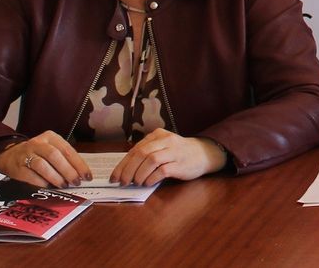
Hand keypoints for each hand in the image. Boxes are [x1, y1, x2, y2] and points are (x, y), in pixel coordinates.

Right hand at [0, 131, 91, 187]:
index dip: (79, 164)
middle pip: (55, 156)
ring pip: (43, 165)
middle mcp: (37, 143)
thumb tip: (81, 175)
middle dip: (68, 171)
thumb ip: (64, 159)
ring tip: (63, 185)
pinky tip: (49, 188)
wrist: (9, 157)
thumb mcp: (51, 150)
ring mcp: (26, 155)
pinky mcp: (18, 168)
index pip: (67, 150)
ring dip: (56, 177)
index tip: (87, 176)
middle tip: (76, 182)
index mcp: (50, 137)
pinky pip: (31, 177)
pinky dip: (42, 183)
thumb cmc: (37, 155)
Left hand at [110, 129, 227, 184]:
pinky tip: (148, 183)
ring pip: (151, 160)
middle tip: (123, 182)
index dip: (122, 164)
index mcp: (158, 135)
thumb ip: (147, 153)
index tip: (114, 177)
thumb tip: (124, 170)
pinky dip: (151, 178)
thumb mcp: (163, 147)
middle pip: (141, 153)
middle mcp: (166, 140)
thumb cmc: (179, 153)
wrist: (205, 154)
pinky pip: (162, 171)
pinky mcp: (180, 164)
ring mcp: (174, 151)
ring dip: (139, 174)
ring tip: (136, 183)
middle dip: (128, 170)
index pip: (135, 149)